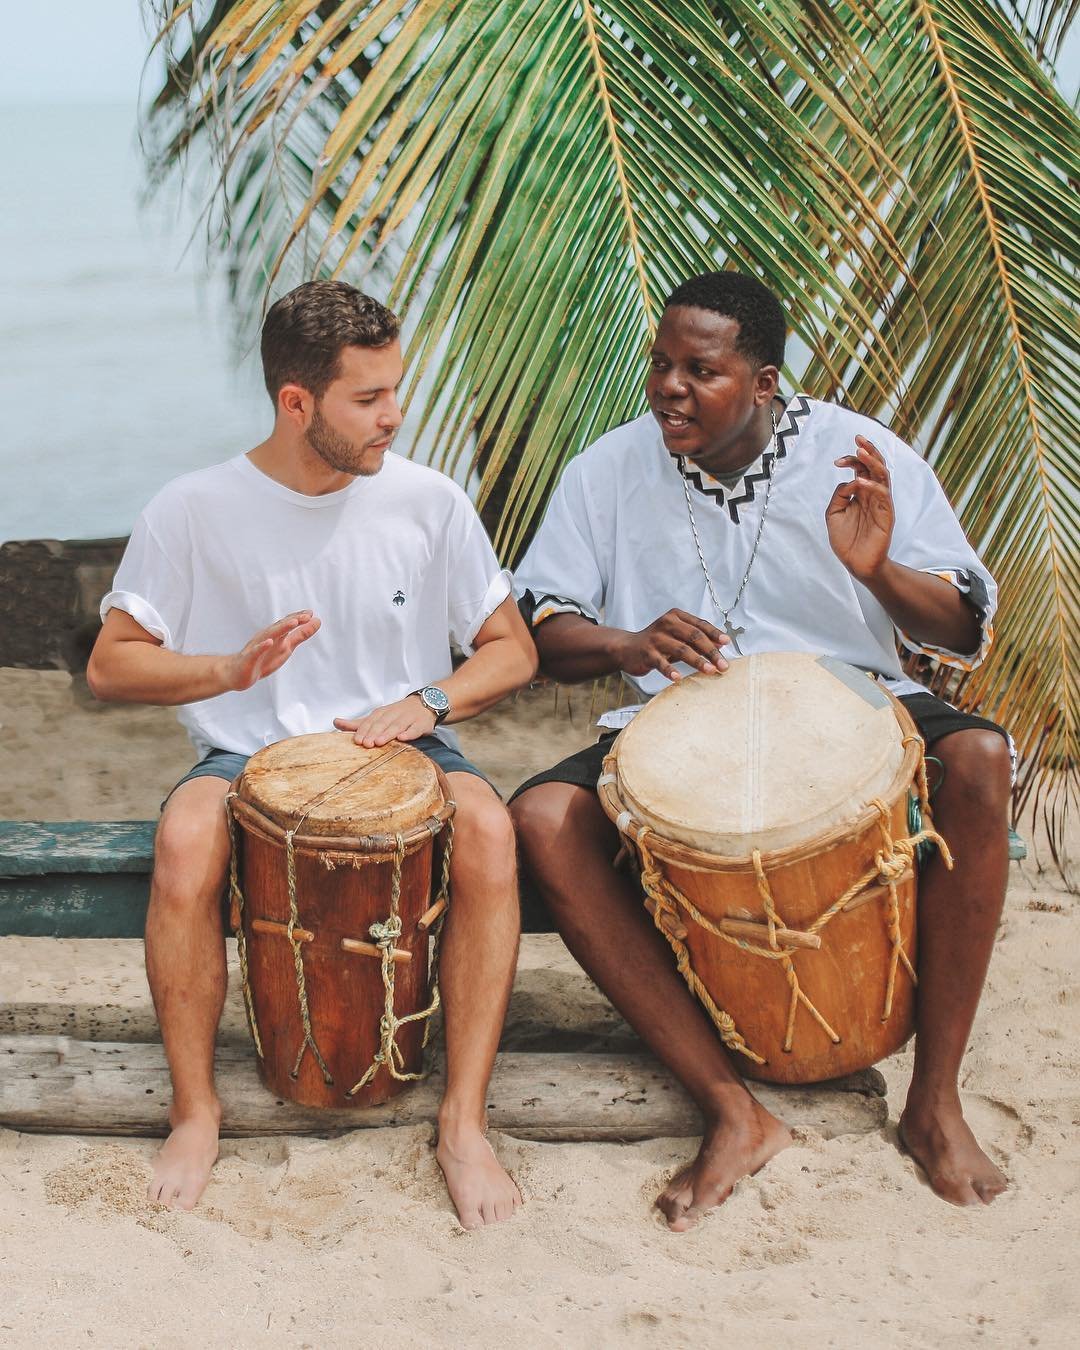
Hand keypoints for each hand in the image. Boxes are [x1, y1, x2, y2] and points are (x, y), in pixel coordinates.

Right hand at [223, 610, 320, 690]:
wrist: (237, 673)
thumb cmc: (264, 659)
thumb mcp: (286, 646)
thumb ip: (301, 635)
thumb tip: (317, 621)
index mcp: (276, 636)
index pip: (287, 624)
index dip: (298, 618)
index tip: (310, 613)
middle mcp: (267, 638)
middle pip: (280, 627)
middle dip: (293, 621)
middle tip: (306, 616)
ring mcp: (257, 647)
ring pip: (269, 636)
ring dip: (281, 628)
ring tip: (293, 622)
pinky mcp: (249, 658)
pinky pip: (256, 651)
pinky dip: (262, 646)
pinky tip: (269, 642)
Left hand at [334, 696, 436, 747]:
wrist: (425, 704)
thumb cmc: (397, 714)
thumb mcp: (377, 717)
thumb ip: (357, 723)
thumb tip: (335, 722)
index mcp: (382, 713)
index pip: (371, 721)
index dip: (364, 730)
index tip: (356, 740)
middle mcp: (394, 714)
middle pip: (382, 723)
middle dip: (374, 733)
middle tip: (366, 744)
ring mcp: (408, 718)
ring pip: (397, 725)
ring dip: (388, 733)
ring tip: (379, 742)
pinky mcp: (421, 724)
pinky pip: (415, 729)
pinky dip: (409, 733)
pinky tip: (403, 738)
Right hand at [615, 609, 729, 681]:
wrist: (627, 648)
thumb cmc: (657, 642)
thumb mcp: (677, 636)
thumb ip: (696, 638)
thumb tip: (721, 643)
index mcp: (676, 617)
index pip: (699, 625)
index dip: (715, 634)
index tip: (727, 643)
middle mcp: (666, 624)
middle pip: (694, 636)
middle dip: (711, 651)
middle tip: (723, 664)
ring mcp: (656, 639)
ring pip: (681, 649)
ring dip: (697, 661)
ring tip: (710, 671)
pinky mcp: (647, 653)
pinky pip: (661, 663)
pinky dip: (670, 671)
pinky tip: (678, 678)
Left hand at [826, 436, 894, 580]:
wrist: (856, 564)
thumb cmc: (846, 541)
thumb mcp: (834, 514)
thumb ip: (839, 496)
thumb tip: (848, 481)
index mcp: (861, 493)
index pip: (862, 469)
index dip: (852, 460)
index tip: (837, 461)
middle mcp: (873, 495)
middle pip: (876, 466)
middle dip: (868, 451)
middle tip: (858, 438)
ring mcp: (881, 504)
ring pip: (883, 476)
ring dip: (873, 462)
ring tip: (861, 451)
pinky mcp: (886, 515)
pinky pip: (883, 496)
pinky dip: (872, 486)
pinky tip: (860, 482)